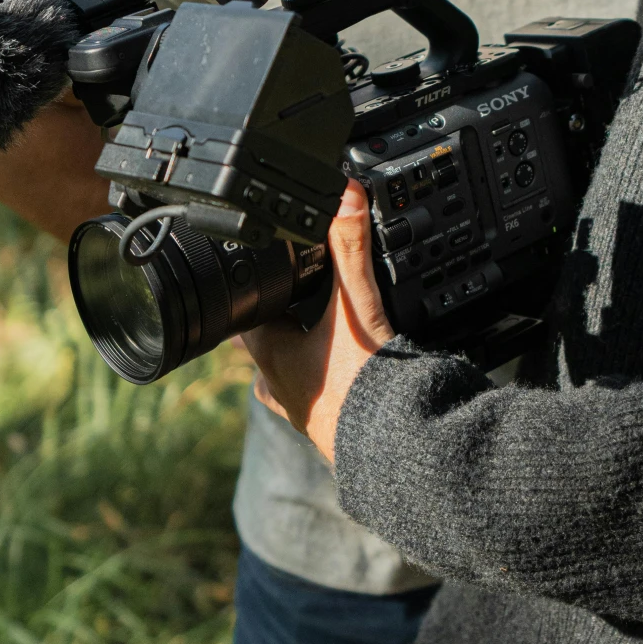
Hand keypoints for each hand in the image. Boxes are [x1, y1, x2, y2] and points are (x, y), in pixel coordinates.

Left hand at [240, 181, 395, 462]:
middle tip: (290, 300)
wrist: (395, 447)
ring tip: (315, 339)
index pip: (247, 313)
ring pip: (286, 378)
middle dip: (276, 324)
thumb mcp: (356, 304)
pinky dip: (327, 385)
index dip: (257, 290)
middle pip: (264, 346)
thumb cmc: (364, 383)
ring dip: (298, 358)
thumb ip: (350, 247)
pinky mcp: (332, 431)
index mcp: (272, 355)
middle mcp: (280, 387)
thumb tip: (344, 195)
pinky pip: (318, 401)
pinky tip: (345, 380)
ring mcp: (304, 412)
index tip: (264, 274)